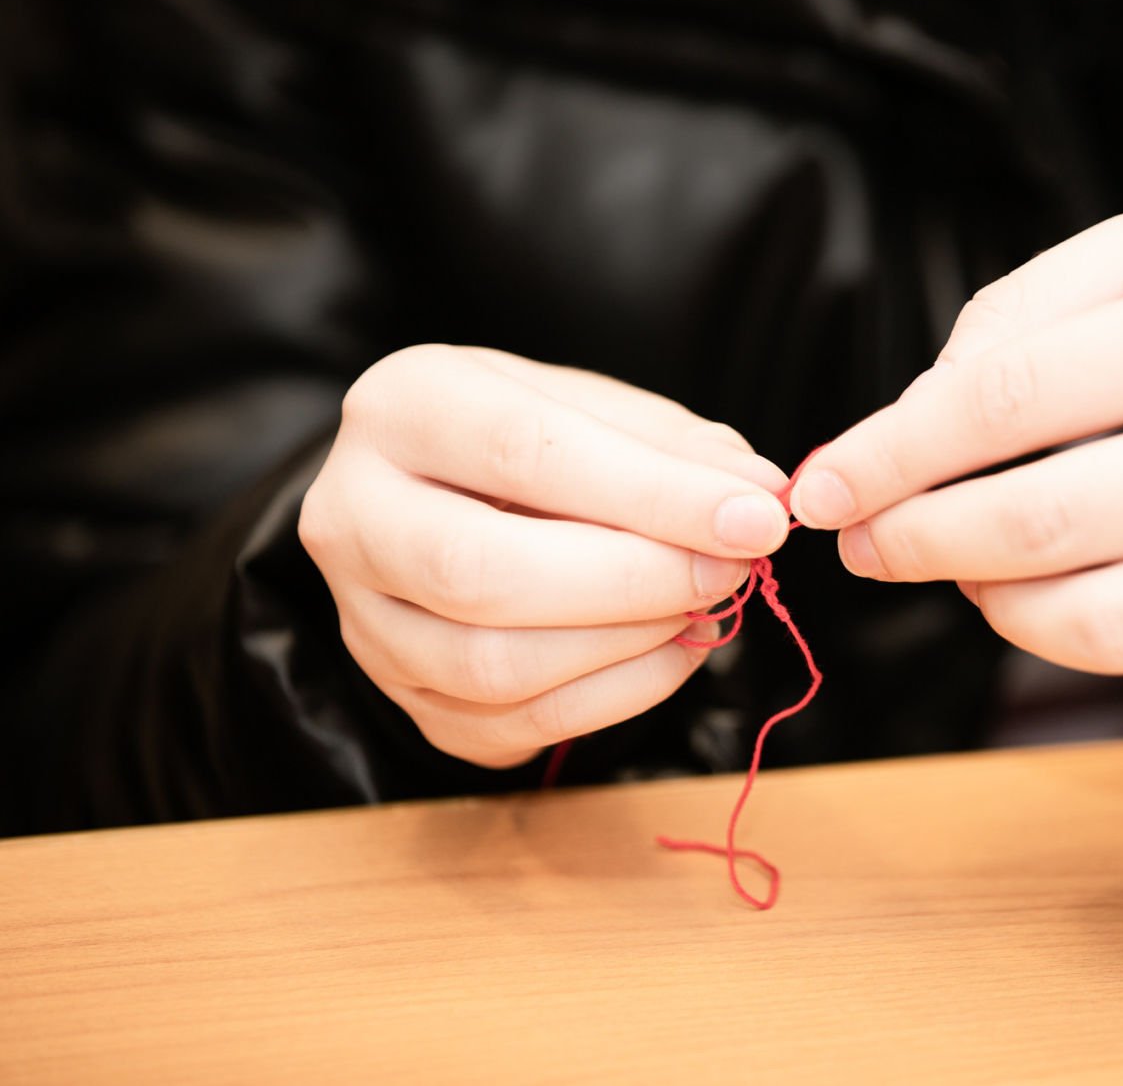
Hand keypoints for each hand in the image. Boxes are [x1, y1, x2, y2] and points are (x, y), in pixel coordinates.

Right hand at [299, 344, 790, 767]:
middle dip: (633, 583)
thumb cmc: (524, 439)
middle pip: (483, 576)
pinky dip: (616, 696)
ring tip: (703, 606)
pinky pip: (512, 726)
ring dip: (627, 647)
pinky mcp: (402, 698)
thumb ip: (676, 447)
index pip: (527, 453)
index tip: (756, 518)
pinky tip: (670, 648)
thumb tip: (759, 496)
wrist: (438, 494)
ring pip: (492, 668)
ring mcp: (365, 620)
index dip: (653, 496)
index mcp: (401, 408)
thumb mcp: (593, 407)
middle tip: (729, 570)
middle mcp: (353, 515)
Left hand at [786, 213, 1122, 777]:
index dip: (885, 455)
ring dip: (1011, 621)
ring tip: (998, 581)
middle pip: (1041, 527)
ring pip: (1111, 635)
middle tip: (876, 545)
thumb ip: (1030, 309)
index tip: (821, 489)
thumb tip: (913, 420)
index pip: (1004, 398)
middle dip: (918, 546)